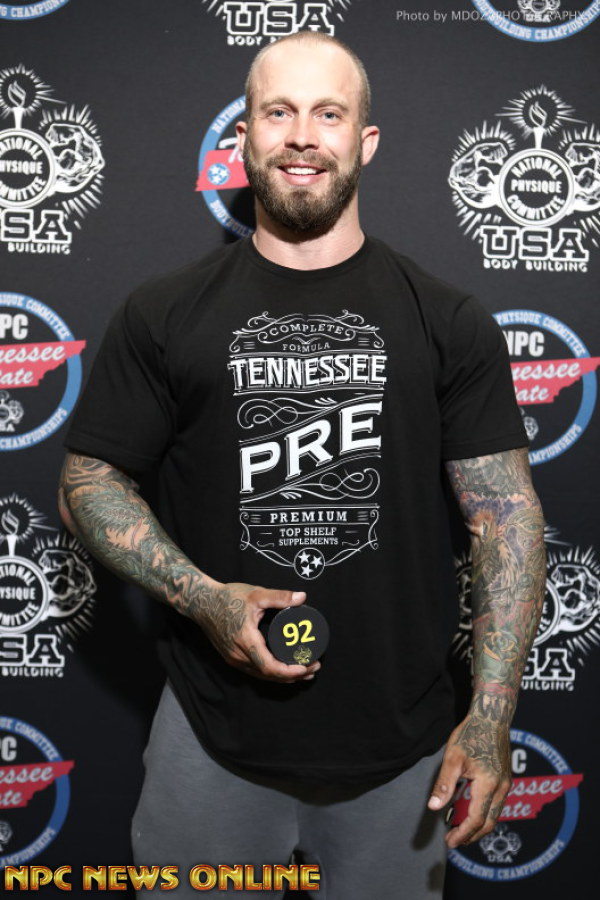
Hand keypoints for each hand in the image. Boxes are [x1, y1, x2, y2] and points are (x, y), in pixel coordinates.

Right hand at [200, 582, 320, 682]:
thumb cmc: (228, 597)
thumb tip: (302, 597)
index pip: (269, 666)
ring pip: (261, 675)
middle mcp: (238, 655)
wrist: (202, 602)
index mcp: (245, 640)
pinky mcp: (231, 657)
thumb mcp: (256, 594)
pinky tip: (283, 668)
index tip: (306, 667)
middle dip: (293, 676)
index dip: (289, 671)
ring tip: (304, 670)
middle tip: (313, 667)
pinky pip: (254, 671)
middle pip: (268, 675)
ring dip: (283, 676)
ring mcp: (233, 658)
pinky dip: (271, 673)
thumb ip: (279, 597)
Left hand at [427, 715, 510, 847]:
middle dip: (471, 836)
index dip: (462, 834)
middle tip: (454, 841)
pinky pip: (497, 805)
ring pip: (494, 815)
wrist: (492, 718)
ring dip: (478, 826)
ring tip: (460, 829)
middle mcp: (501, 788)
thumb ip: (444, 784)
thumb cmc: (471, 734)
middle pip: (488, 823)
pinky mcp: (506, 780)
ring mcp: (506, 784)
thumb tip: (434, 807)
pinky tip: (471, 811)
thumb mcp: (453, 757)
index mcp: (488, 784)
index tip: (449, 841)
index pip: (476, 819)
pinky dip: (484, 814)